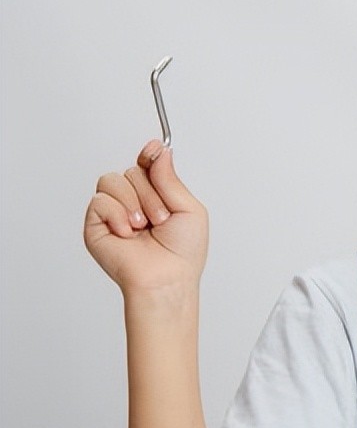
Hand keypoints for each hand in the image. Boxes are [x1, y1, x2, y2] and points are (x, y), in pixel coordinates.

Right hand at [84, 140, 208, 292]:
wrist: (167, 278)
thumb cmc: (183, 252)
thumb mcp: (189, 208)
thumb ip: (171, 179)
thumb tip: (160, 151)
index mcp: (157, 196)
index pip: (147, 165)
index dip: (149, 155)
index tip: (154, 149)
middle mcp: (134, 201)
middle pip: (132, 171)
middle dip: (151, 194)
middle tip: (161, 218)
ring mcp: (114, 212)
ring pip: (113, 180)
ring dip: (134, 203)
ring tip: (144, 226)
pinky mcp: (95, 224)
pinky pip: (100, 200)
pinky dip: (117, 214)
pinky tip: (127, 232)